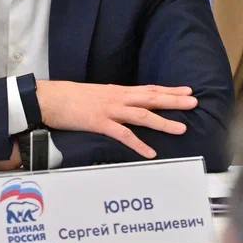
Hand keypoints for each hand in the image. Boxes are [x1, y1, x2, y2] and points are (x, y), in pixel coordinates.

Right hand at [37, 80, 195, 158]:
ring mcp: (109, 110)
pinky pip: (122, 134)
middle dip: (174, 101)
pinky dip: (138, 144)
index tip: (187, 90)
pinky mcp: (99, 122)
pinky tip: (150, 153)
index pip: (148, 89)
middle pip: (151, 98)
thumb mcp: (95, 95)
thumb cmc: (69, 97)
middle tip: (194, 102)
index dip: (169, 90)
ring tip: (181, 129)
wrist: (48, 98)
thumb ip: (112, 100)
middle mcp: (117, 98)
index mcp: (116, 91)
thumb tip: (126, 105)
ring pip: (142, 115)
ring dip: (163, 122)